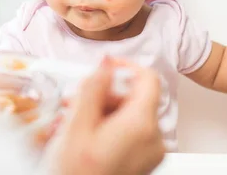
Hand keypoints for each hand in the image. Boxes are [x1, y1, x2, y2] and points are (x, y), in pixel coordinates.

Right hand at [53, 56, 165, 174]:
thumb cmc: (77, 174)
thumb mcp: (76, 126)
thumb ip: (93, 88)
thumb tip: (106, 63)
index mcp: (141, 125)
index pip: (148, 78)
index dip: (125, 66)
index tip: (105, 67)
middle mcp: (153, 138)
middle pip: (134, 97)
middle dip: (103, 94)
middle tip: (75, 101)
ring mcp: (150, 152)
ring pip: (128, 113)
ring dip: (101, 110)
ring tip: (73, 121)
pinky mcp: (143, 160)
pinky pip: (129, 131)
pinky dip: (107, 126)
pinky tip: (83, 134)